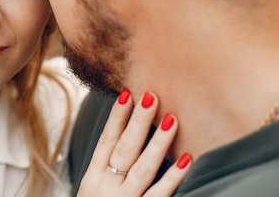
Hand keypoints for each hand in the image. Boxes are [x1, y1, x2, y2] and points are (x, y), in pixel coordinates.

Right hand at [77, 90, 191, 196]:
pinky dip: (173, 177)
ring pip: (143, 168)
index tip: (126, 93)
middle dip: (138, 121)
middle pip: (124, 148)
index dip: (116, 117)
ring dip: (158, 142)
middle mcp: (106, 186)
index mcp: (93, 177)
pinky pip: (159, 194)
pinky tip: (186, 160)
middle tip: (151, 96)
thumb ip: (107, 172)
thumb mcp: (92, 191)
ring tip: (171, 119)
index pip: (106, 140)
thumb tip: (126, 143)